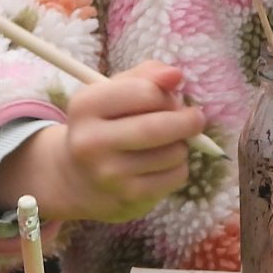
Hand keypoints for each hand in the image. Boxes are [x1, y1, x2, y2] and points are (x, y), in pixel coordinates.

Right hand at [0, 62, 205, 223]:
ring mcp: (109, 174)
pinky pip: (175, 176)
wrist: (77, 178)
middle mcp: (91, 141)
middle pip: (158, 127)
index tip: (172, 97)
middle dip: (187, 121)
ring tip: (167, 144)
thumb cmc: (105, 125)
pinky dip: (179, 167)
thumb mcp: (114, 93)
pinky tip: (163, 165)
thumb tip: (175, 75)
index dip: (167, 94)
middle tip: (195, 119)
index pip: (145, 92)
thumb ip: (146, 76)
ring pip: (172, 153)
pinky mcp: (128, 198)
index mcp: (85, 106)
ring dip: (181, 145)